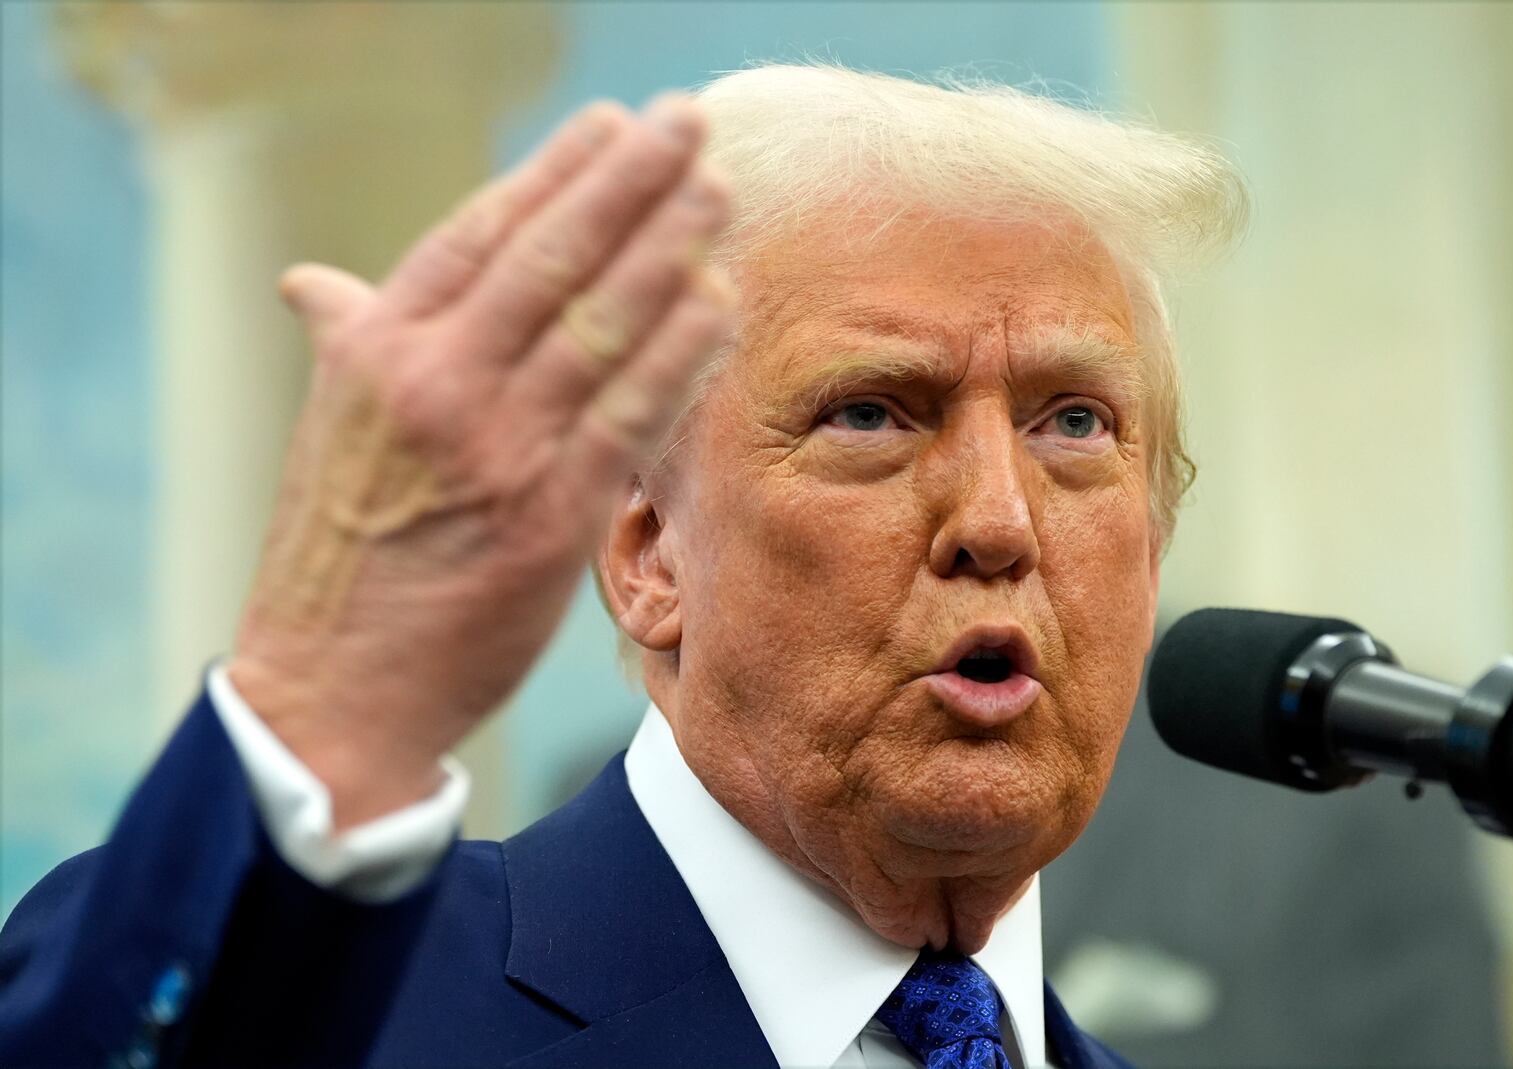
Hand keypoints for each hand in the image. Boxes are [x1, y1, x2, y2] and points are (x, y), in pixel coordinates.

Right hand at [228, 95, 733, 826]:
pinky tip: (721, 304)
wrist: (335, 687)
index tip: (614, 125)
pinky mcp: (550, 516)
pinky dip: (682, 355)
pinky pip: (631, 416)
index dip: (556, 172)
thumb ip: (345, 342)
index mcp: (374, 351)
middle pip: (551, 257)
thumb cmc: (338, 553)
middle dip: (630, 183)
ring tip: (718, 194)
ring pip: (601, 325)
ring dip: (670, 250)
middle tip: (689, 124)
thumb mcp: (327, 431)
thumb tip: (312, 282)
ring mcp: (495, 448)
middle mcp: (433, 383)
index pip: (478, 233)